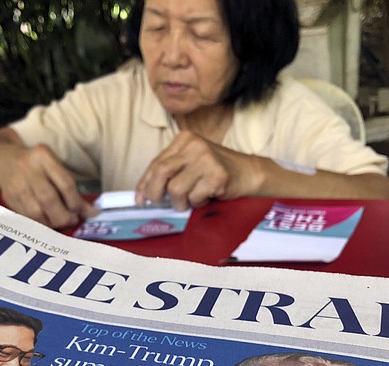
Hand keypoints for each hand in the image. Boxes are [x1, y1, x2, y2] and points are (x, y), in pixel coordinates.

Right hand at [0, 144, 95, 228]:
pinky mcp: (8, 198)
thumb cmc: (38, 168)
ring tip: (60, 223)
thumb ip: (71, 189)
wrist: (5, 162)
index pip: (65, 184)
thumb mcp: (55, 168)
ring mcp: (15, 184)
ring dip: (52, 223)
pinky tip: (47, 223)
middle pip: (49, 199)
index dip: (77, 203)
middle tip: (72, 220)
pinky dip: (40, 224)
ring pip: (36, 211)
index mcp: (43, 156)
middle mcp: (27, 168)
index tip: (85, 213)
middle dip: (64, 215)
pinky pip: (26, 217)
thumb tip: (91, 212)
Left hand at [135, 131, 256, 210]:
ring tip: (192, 200)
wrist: (249, 172)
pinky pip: (194, 197)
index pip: (156, 163)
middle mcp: (194, 145)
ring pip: (176, 189)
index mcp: (184, 139)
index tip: (139, 199)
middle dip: (156, 193)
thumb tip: (143, 193)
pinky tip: (207, 196)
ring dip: (181, 202)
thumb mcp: (190, 164)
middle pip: (161, 172)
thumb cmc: (215, 171)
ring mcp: (206, 159)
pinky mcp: (217, 175)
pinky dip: (198, 203)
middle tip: (161, 204)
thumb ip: (169, 172)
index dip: (144, 183)